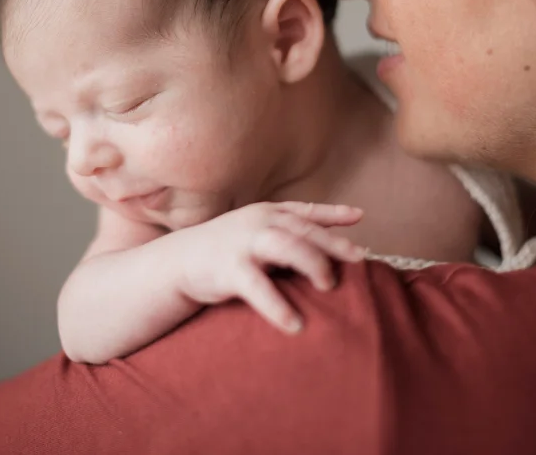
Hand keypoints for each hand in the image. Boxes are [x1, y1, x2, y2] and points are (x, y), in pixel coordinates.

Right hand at [176, 201, 364, 333]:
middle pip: (304, 229)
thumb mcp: (257, 234)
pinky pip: (258, 287)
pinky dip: (277, 305)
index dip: (333, 213)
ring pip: (287, 247)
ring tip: (330, 286)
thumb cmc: (226, 250)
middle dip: (332, 243)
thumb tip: (330, 248)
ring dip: (312, 264)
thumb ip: (288, 236)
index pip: (305, 212)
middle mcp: (259, 223)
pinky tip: (295, 324)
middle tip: (358, 259)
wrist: (177, 262)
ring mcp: (244, 243)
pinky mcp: (229, 269)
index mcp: (268, 214)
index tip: (359, 217)